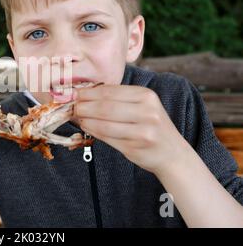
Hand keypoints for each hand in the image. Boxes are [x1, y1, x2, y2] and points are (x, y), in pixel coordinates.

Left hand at [73, 85, 189, 174]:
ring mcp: (142, 130)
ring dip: (86, 120)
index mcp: (146, 96)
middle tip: (73, 107)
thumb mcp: (142, 106)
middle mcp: (147, 111)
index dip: (88, 93)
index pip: (110, 91)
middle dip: (84, 106)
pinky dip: (93, 131)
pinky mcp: (136, 147)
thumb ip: (117, 100)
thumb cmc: (151, 127)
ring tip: (78, 117)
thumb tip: (84, 95)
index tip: (75, 94)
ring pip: (104, 123)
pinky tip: (87, 127)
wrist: (172, 154)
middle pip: (105, 106)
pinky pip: (107, 137)